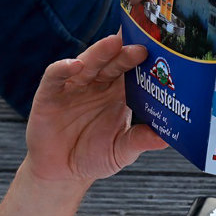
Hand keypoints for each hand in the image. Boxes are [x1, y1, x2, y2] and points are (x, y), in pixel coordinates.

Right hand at [23, 34, 166, 184]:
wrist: (63, 172)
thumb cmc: (95, 157)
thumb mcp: (122, 151)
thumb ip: (140, 141)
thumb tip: (166, 139)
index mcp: (120, 93)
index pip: (134, 69)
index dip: (145, 58)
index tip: (162, 48)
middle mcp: (98, 84)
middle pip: (114, 62)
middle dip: (127, 52)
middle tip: (143, 45)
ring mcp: (74, 86)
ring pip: (89, 63)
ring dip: (101, 52)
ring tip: (115, 43)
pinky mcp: (49, 93)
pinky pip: (56, 76)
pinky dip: (64, 68)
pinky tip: (76, 65)